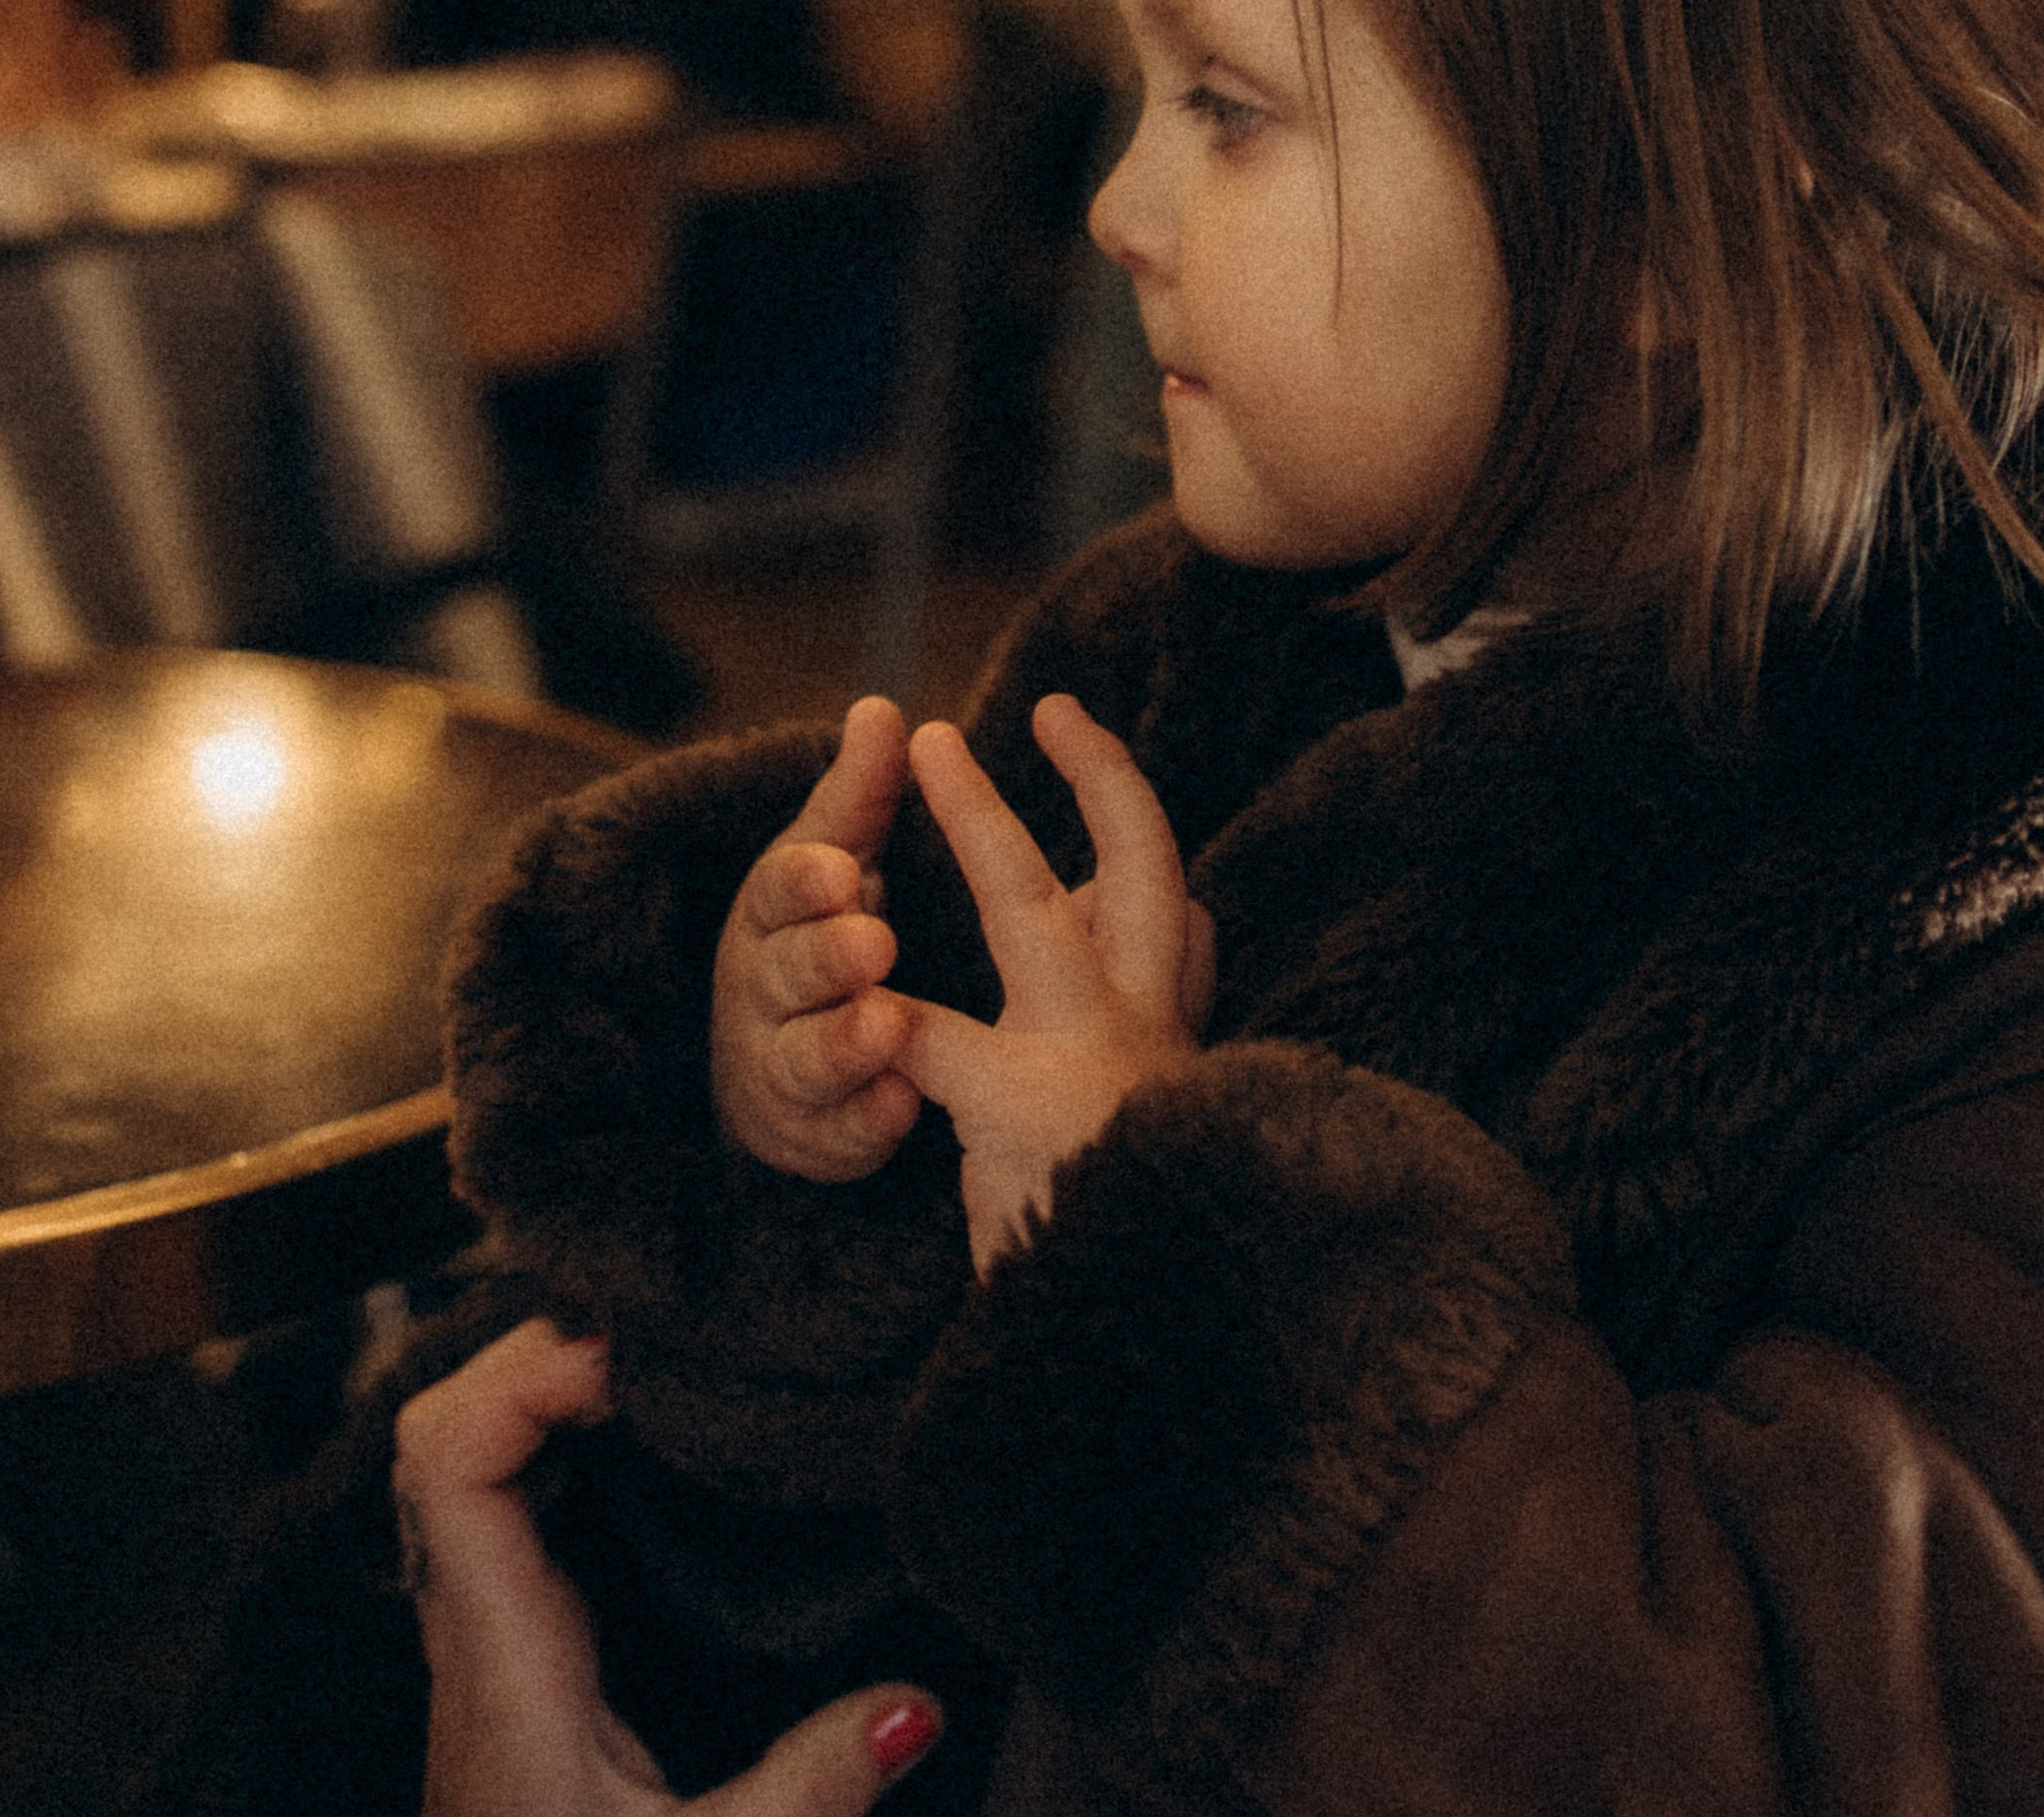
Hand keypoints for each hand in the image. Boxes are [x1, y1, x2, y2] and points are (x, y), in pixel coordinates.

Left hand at [395, 1320, 942, 1816]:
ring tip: (656, 1361)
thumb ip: (809, 1788)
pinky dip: (556, 1436)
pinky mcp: (518, 1644)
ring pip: (463, 1453)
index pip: (450, 1459)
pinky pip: (504, 1495)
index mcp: (504, 1656)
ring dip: (540, 1384)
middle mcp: (475, 1626)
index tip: (633, 1362)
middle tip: (654, 1336)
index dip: (527, 1376)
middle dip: (535, 1349)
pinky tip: (645, 1435)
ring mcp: (488, 1631)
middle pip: (443, 1425)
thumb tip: (917, 1706)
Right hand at [713, 697, 921, 1180]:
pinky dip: (868, 1122)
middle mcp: (768, 989)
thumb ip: (860, 794)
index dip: (805, 882)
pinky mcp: (820, 1135)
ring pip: (805, 1059)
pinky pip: (840, 1134)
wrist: (774, 1066)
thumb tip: (885, 706)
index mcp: (775, 912)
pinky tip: (904, 1108)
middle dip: (826, 957)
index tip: (841, 869)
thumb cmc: (819, 933)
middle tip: (874, 941)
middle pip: (784, 973)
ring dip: (845, 1041)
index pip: (778, 889)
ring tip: (888, 1024)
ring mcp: (786, 1067)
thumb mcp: (829, 860)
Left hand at [893, 695, 1211, 1273]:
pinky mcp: (1024, 1106)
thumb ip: (1160, 1026)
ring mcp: (1094, 1060)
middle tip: (1058, 709)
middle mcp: (1149, 1032)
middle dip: (1105, 778)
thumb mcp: (1157, 1128)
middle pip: (1151, 865)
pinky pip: (934, 1031)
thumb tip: (1193, 922)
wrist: (1147, 1335)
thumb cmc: (1133, 1237)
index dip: (1141, 826)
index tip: (1099, 757)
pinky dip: (884, 1006)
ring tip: (935, 745)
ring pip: (1036, 907)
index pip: (1180, 912)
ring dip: (984, 819)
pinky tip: (850, 974)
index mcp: (1170, 1041)